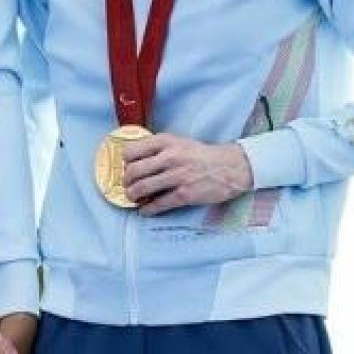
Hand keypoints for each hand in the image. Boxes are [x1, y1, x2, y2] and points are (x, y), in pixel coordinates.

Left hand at [122, 133, 253, 214]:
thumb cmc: (201, 155)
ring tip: (134, 198)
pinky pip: (158, 204)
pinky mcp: (185, 194)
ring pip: (142, 188)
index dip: (125, 162)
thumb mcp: (178, 142)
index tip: (126, 168)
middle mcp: (169, 157)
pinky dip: (148, 210)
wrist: (229, 167)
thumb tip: (133, 160)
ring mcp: (177, 176)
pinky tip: (145, 211)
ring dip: (133, 196)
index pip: (131, 151)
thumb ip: (157, 148)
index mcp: (165, 142)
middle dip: (126, 182)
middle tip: (127, 186)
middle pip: (133, 172)